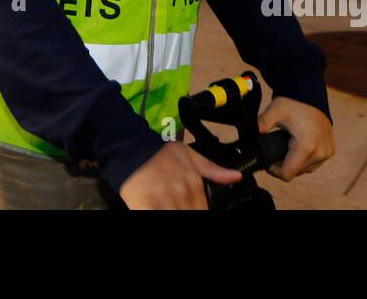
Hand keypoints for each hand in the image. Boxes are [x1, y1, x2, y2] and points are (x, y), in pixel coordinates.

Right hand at [118, 141, 244, 209]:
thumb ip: (212, 169)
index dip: (198, 210)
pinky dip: (158, 214)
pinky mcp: (145, 206)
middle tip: (177, 205)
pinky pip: (156, 217)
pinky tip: (157, 209)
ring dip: (174, 212)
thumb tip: (236, 176)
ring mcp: (164, 201)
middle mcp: (181, 194)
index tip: (190, 206)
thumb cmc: (159, 153)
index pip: (204, 210)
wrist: (130, 147)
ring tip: (168, 207)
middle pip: (190, 214)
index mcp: (194, 184)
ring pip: (176, 216)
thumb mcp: (189, 155)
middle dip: (184, 211)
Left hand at [258, 96, 334, 180]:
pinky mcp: (330, 149)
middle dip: (284, 164)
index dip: (274, 170)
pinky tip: (298, 146)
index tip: (268, 160)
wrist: (310, 93)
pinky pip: (315, 162)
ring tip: (286, 147)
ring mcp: (327, 152)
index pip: (287, 174)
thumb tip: (248, 137)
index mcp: (306, 147)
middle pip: (296, 172)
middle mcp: (320, 153)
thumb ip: (260, 126)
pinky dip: (306, 158)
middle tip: (275, 150)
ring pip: (306, 169)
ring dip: (296, 162)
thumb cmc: (293, 102)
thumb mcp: (274, 112)